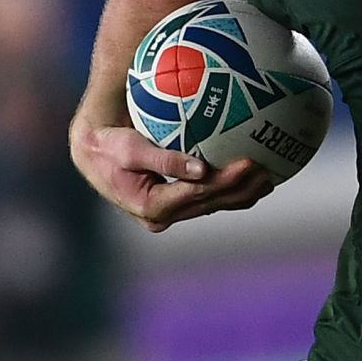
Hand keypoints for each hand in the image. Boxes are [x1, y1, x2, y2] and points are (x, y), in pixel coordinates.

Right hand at [70, 120, 275, 231]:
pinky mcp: (176, 203)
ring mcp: (170, 211)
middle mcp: (162, 215)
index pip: (197, 194)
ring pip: (213, 204)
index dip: (225, 181)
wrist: (93, 152)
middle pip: (210, 203)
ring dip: (242, 193)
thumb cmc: (107, 144)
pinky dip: (230, 188)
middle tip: (266, 172)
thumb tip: (201, 169)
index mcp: (150, 206)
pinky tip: (253, 178)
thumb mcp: (129, 149)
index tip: (248, 163)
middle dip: (241, 189)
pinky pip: (208, 196)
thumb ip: (163, 159)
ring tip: (269, 179)